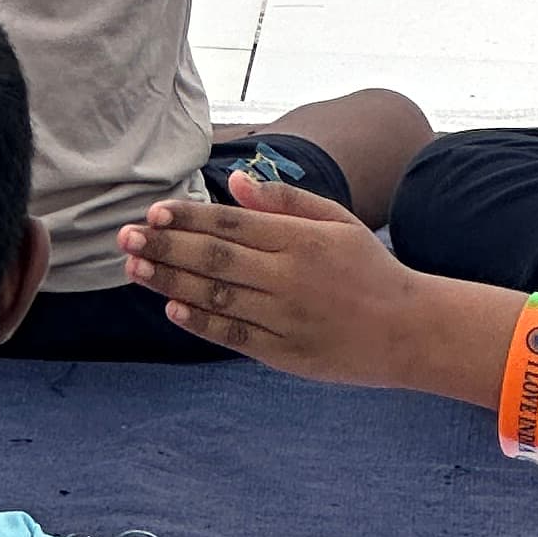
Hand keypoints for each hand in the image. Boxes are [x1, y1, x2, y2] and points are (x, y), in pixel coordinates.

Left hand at [116, 168, 447, 386]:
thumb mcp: (336, 220)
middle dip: (166, 245)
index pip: (232, 224)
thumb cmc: (368, 268)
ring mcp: (288, 318)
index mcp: (300, 241)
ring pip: (219, 296)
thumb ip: (284, 201)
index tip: (153, 211)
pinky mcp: (288, 354)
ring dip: (171, 280)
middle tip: (125, 235)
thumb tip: (239, 182)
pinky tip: (172, 307)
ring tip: (134, 266)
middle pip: (216, 259)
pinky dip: (202, 322)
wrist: (412, 332)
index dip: (189, 217)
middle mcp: (290, 278)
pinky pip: (237, 335)